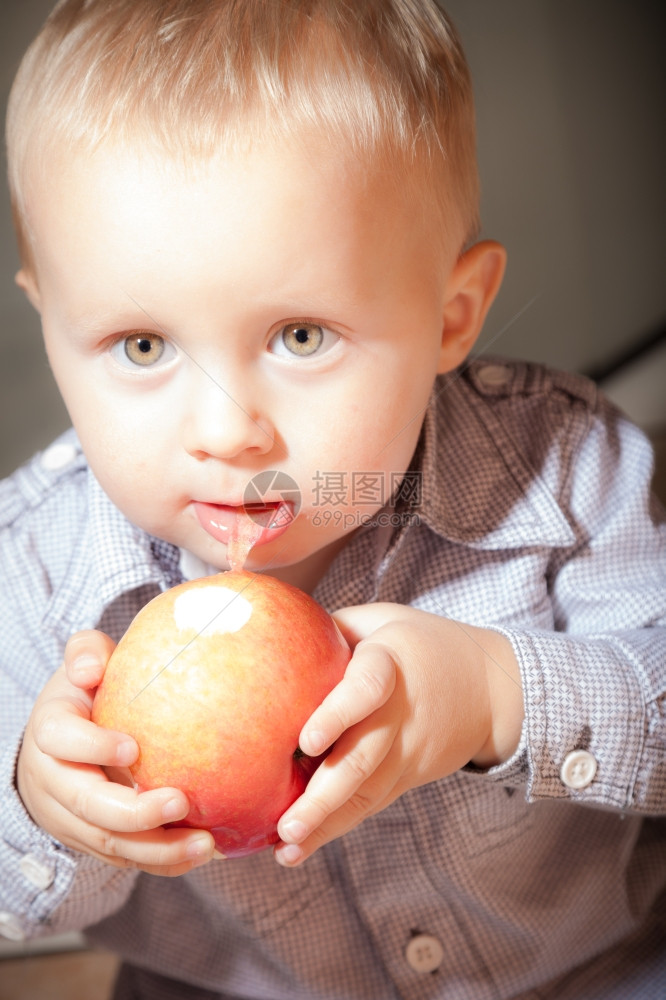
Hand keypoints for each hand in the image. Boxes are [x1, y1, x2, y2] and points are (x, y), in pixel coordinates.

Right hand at [16, 630, 214, 876]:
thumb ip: (87, 653)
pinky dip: (163, 861)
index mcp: (50, 731)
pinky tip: (202, 852)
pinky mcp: (92, 841)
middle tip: (181, 801)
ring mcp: (69, 818)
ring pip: (108, 843)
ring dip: (157, 849)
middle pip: (86, 804)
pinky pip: (126, 859)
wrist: (60, 744)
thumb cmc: (85, 694)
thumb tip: (91, 667)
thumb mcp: (84, 663)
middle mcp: (52, 780)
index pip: (60, 739)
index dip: (92, 747)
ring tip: (206, 843)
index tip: (133, 748)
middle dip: (133, 812)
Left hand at [275, 604, 522, 865]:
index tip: (307, 740)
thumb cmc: (416, 642)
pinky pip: (369, 804)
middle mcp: (401, 714)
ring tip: (286, 849)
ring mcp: (407, 752)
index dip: (339, 714)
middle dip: (323, 797)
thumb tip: (265, 632)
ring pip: (366, 794)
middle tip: (287, 825)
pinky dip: (335, 828)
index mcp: (391, 663)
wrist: (490, 686)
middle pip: (364, 760)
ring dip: (325, 825)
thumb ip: (331, 629)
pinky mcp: (407, 777)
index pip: (368, 690)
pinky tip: (298, 849)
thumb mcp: (379, 620)